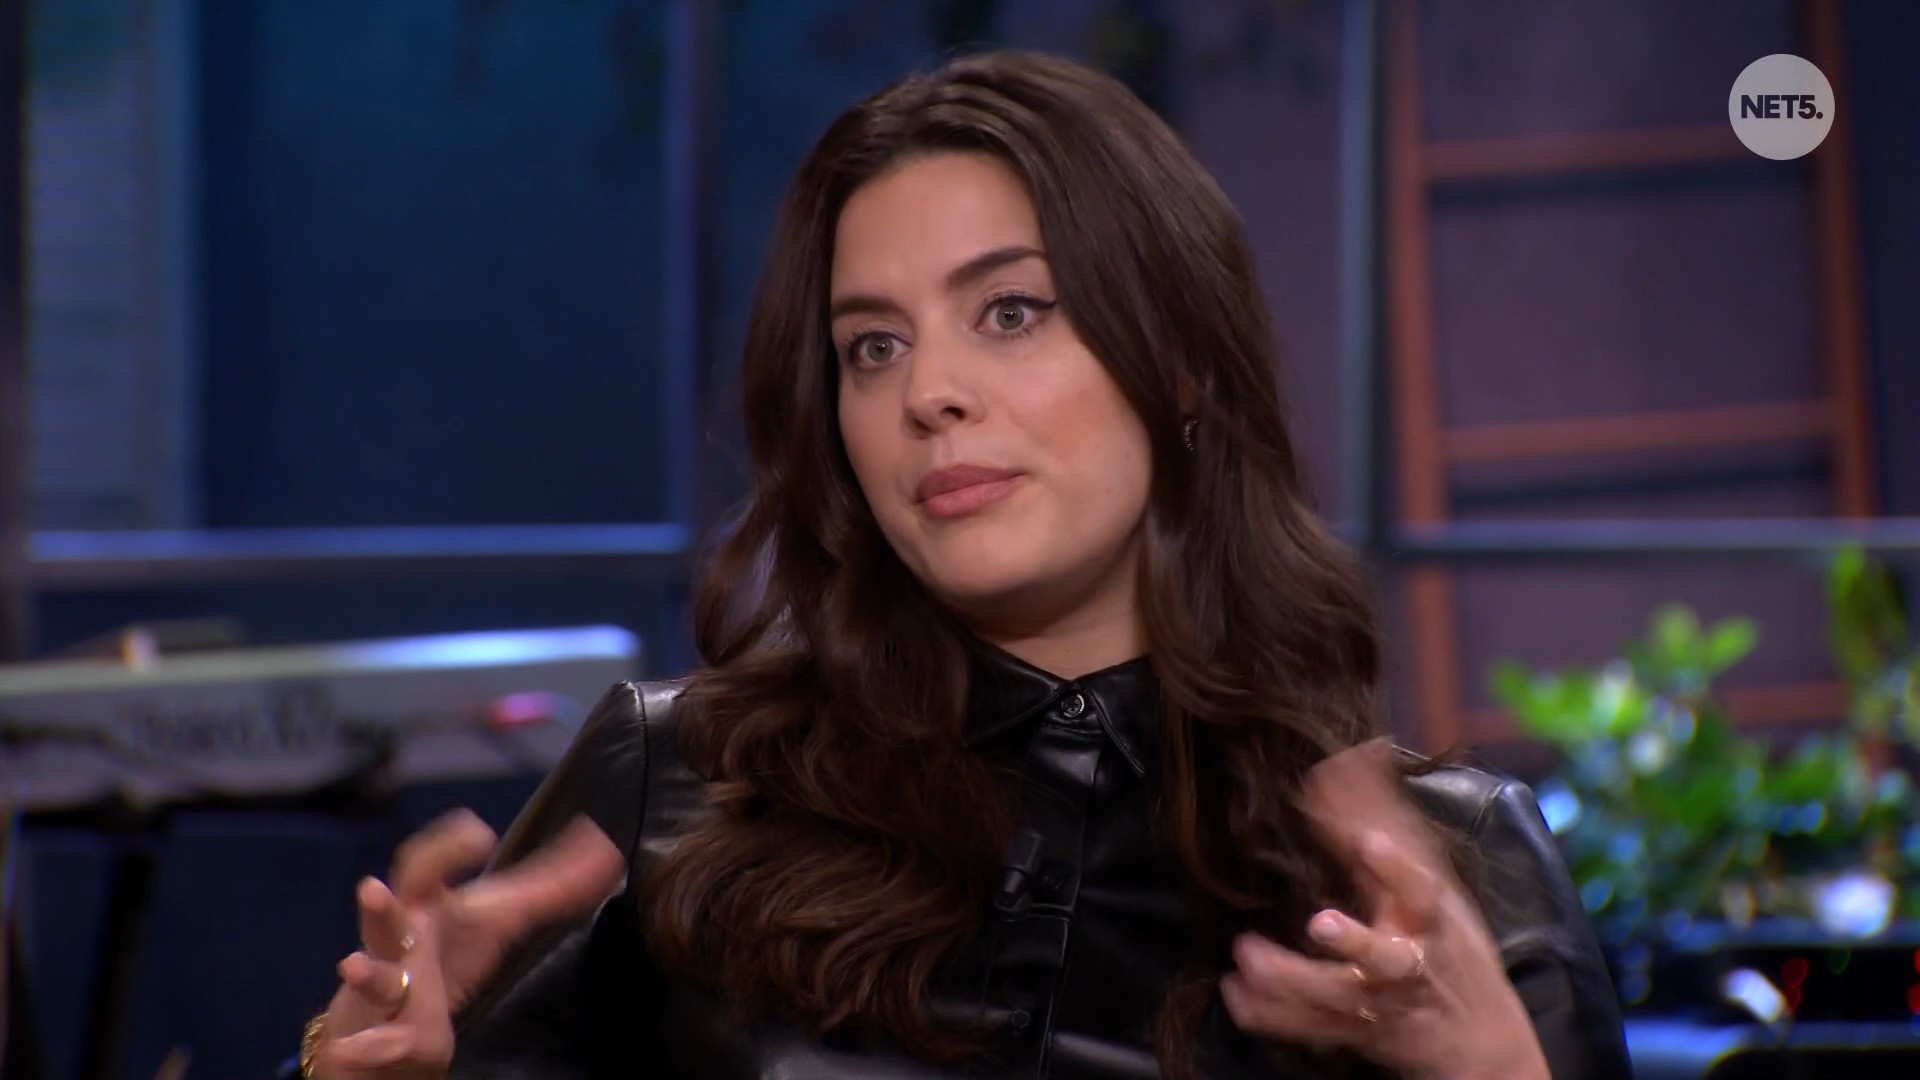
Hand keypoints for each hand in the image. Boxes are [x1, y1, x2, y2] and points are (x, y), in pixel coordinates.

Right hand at [307, 810, 623, 1077]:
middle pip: (386, 913)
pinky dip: (372, 1045)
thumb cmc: (449, 950)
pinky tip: (357, 1048)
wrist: (397, 1012)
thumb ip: (550, 888)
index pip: (429, 863)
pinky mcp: (382, 1031)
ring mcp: (384, 982)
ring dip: (364, 972)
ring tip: (352, 966)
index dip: (447, 846)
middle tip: (373, 889)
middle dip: (378, 904)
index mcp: (429, 904)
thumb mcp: (500, 917)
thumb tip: (606, 852)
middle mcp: (400, 938)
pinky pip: (375, 1039)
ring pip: (370, 973)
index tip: (478, 833)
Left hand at [1220, 742, 1548, 1079]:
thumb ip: (1389, 817)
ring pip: (1336, 997)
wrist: (1480, 1037)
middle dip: (1355, 943)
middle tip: (1320, 922)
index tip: (1370, 843)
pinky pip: (1309, 1030)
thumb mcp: (1433, 877)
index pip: (1421, 889)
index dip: (1397, 866)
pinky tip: (1235, 992)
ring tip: (1247, 955)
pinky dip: (1270, 1015)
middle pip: (1384, 958)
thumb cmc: (1449, 941)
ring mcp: (1381, 1003)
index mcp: (1429, 918)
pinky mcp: (1356, 1032)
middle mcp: (1409, 962)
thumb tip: (1364, 749)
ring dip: (1290, 979)